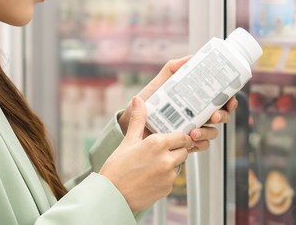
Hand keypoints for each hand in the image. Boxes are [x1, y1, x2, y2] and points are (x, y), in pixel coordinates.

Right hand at [100, 97, 192, 212]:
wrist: (111, 195)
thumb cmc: (117, 168)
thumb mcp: (128, 140)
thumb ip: (138, 120)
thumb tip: (138, 100)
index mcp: (157, 143)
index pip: (182, 137)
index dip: (179, 137)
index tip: (174, 138)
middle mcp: (166, 159)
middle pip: (184, 150)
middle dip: (176, 150)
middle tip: (162, 150)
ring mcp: (168, 175)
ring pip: (178, 165)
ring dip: (171, 163)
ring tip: (152, 164)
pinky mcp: (167, 188)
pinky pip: (172, 178)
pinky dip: (165, 177)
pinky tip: (150, 176)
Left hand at [117, 56, 238, 152]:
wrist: (131, 122)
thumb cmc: (147, 102)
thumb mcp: (159, 83)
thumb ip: (172, 69)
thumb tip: (190, 57)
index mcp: (195, 100)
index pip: (219, 100)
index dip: (229, 100)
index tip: (229, 100)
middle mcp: (198, 115)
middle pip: (221, 116)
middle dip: (221, 116)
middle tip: (213, 116)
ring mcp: (194, 130)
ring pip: (212, 133)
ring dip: (207, 133)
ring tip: (194, 132)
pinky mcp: (186, 144)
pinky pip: (200, 146)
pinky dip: (198, 145)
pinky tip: (190, 142)